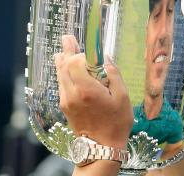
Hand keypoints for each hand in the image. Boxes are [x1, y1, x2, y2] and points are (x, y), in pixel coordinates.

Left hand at [54, 35, 133, 149]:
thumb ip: (113, 75)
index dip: (81, 53)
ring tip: (63, 47)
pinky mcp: (65, 106)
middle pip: (64, 66)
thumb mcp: (123, 96)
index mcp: (86, 89)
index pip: (75, 61)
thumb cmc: (116, 122)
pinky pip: (62, 84)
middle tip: (68, 37)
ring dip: (63, 60)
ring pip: (60, 75)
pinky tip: (64, 66)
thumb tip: (106, 58)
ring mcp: (66, 101)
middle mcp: (72, 94)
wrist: (101, 147)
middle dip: (68, 51)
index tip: (90, 50)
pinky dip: (63, 72)